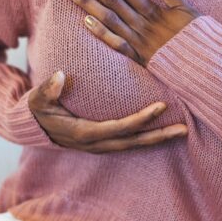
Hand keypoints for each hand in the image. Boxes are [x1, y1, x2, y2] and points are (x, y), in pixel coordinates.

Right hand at [28, 71, 187, 152]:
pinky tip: (163, 130)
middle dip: (159, 136)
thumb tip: (59, 75)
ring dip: (158, 139)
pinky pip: (130, 142)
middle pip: (134, 142)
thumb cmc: (40, 110)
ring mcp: (102, 145)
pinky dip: (148, 138)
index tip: (161, 107)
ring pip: (135, 145)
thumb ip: (47, 89)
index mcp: (85, 132)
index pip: (120, 127)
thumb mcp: (38, 100)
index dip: (141, 119)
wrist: (37, 127)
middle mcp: (97, 143)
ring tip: (181, 131)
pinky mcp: (105, 142)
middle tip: (184, 129)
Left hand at [63, 0, 201, 66]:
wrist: (203, 65)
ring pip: (109, 19)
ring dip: (88, 4)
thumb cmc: (196, 37)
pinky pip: (117, 45)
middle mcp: (142, 23)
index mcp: (154, 10)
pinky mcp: (138, 58)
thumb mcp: (188, 11)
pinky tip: (86, 22)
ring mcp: (138, 40)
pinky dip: (102, 34)